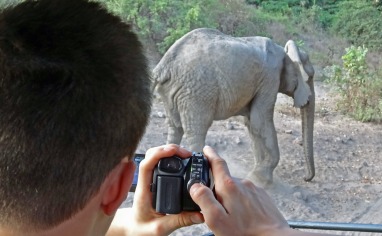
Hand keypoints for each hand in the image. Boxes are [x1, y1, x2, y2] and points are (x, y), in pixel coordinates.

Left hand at [110, 144, 204, 235]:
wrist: (133, 231)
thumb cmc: (142, 230)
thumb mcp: (160, 229)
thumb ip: (179, 222)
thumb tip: (199, 215)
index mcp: (144, 191)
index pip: (147, 165)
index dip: (159, 154)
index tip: (174, 151)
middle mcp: (145, 182)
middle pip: (151, 155)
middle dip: (168, 149)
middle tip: (186, 153)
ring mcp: (150, 180)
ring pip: (155, 157)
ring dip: (169, 152)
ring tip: (185, 155)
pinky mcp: (155, 181)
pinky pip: (160, 164)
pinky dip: (170, 158)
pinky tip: (180, 160)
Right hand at [189, 146, 310, 235]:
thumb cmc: (245, 233)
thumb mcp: (216, 220)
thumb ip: (204, 200)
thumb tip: (196, 186)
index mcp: (229, 187)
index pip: (217, 163)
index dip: (210, 155)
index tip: (206, 150)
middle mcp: (243, 184)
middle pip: (225, 179)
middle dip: (218, 188)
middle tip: (215, 206)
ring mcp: (254, 190)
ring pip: (236, 189)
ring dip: (231, 198)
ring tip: (230, 216)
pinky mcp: (263, 198)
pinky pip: (247, 195)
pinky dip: (242, 202)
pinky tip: (243, 216)